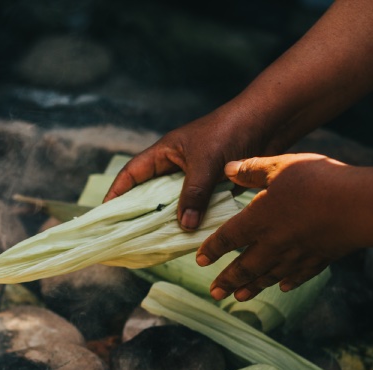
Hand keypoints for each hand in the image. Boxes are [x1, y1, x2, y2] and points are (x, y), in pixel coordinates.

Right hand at [103, 101, 289, 230]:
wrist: (267, 122)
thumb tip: (184, 226)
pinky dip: (194, 220)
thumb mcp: (206, 163)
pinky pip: (197, 207)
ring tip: (156, 243)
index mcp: (165, 152)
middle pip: (150, 193)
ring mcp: (195, 176)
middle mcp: (176, 165)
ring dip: (169, 220)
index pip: (132, 174)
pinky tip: (191, 238)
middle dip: (139, 213)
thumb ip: (194, 194)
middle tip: (127, 237)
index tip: (105, 213)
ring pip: (175, 203)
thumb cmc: (230, 132)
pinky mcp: (214, 185)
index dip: (117, 193)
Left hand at [197, 154, 364, 301]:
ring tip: (238, 298)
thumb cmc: (316, 181)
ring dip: (251, 288)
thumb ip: (252, 169)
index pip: (227, 239)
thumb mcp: (280, 166)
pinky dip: (287, 281)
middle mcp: (273, 244)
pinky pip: (298, 275)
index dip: (212, 249)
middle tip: (214, 293)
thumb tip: (226, 168)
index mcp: (258, 220)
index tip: (200, 260)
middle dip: (227, 281)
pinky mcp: (319, 259)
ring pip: (268, 276)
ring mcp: (297, 255)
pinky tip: (283, 286)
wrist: (357, 206)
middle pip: (244, 267)